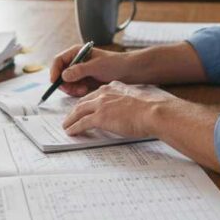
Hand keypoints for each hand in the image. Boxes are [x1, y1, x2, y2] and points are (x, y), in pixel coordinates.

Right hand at [50, 44, 127, 96]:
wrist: (128, 71)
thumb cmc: (114, 64)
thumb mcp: (96, 66)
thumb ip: (79, 70)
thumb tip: (63, 75)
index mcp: (77, 52)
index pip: (59, 60)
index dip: (54, 71)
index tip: (54, 82)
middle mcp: (76, 62)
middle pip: (60, 74)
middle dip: (65, 83)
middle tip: (72, 90)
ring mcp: (80, 72)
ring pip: (66, 83)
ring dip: (72, 88)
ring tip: (83, 89)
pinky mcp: (84, 81)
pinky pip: (74, 88)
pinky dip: (77, 91)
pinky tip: (85, 90)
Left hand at [62, 81, 177, 137]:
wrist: (153, 112)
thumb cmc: (150, 109)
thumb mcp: (136, 100)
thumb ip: (127, 102)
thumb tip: (128, 111)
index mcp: (114, 88)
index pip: (96, 94)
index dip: (88, 102)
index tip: (84, 107)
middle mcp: (105, 93)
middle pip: (84, 102)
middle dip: (75, 110)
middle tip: (71, 117)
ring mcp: (101, 105)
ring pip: (79, 111)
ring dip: (71, 119)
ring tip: (66, 126)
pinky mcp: (100, 117)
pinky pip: (81, 123)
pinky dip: (74, 128)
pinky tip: (71, 132)